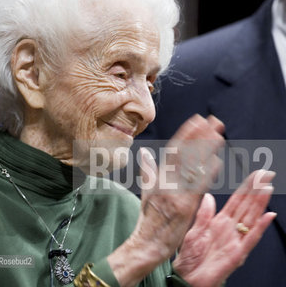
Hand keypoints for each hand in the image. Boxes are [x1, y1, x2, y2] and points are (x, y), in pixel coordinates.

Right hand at [108, 114, 224, 286]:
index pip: (173, 151)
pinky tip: (217, 163)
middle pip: (184, 155)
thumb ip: (148, 169)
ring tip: (219, 135)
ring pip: (191, 168)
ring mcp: (175, 194)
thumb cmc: (149, 217)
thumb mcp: (146, 190)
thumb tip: (144, 151)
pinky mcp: (184, 207)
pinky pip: (196, 188)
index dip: (186, 134)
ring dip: (206, 151)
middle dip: (200, 136)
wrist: (148, 242)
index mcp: (158, 177)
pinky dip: (206, 174)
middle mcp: (166, 182)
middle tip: (214, 121)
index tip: (197, 120)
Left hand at [173, 170, 275, 286]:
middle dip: (256, 190)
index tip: (255, 175)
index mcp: (219, 222)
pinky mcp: (237, 253)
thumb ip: (203, 214)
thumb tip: (209, 196)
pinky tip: (267, 217)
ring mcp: (235, 240)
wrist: (187, 276)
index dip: (246, 187)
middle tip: (266, 175)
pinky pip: (251, 239)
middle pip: (247, 206)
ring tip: (267, 189)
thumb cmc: (190, 256)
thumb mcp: (194, 230)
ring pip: (251, 218)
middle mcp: (230, 229)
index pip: (237, 201)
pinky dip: (260, 227)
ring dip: (260, 204)